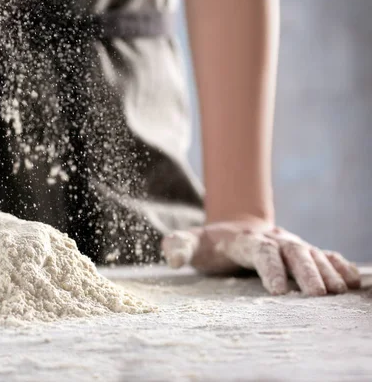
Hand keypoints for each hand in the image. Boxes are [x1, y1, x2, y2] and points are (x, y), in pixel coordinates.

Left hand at [161, 220, 360, 295]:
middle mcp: (273, 239)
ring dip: (327, 271)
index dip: (272, 269)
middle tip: (319, 295)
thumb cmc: (210, 243)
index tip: (280, 291)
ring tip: (339, 291)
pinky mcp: (302, 251)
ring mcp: (290, 244)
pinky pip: (326, 255)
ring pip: (313, 254)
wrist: (233, 228)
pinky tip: (353, 281)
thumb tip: (171, 259)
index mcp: (246, 239)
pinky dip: (341, 265)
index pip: (262, 252)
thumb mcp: (190, 242)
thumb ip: (178, 246)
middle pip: (294, 252)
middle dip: (307, 272)